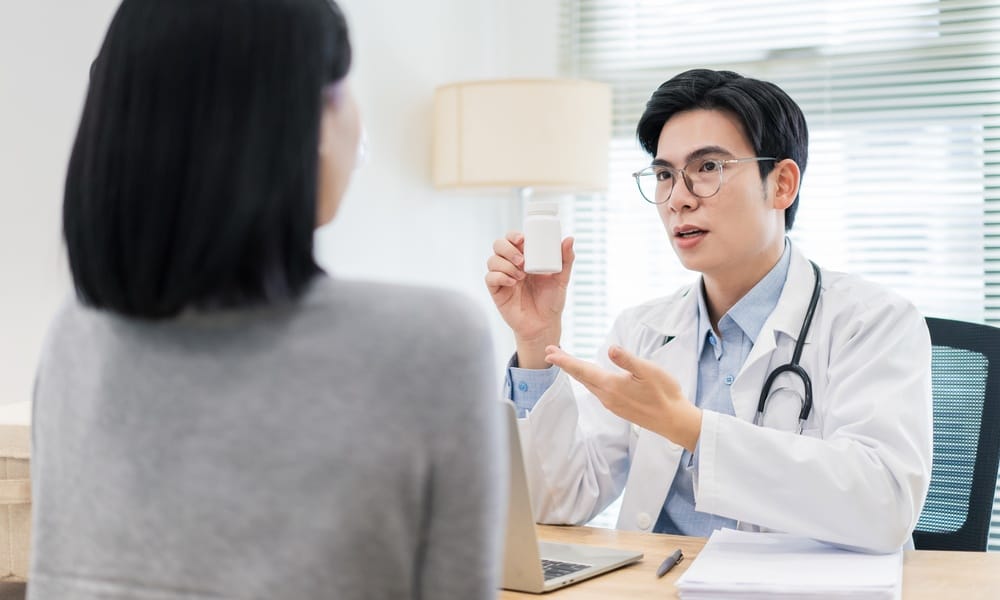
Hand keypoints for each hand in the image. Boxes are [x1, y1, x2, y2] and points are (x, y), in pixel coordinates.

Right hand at [485, 232, 574, 367]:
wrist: (543, 324)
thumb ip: (566, 259)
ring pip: (492, 260)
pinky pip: (490, 277)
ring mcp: (502, 277)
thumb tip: (570, 239)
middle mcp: (511, 264)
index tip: (522, 240)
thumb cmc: (552, 300)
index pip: (513, 239)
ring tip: (521, 276)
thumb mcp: (562, 279)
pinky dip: (500, 277)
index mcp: (525, 257)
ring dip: (506, 265)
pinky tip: (513, 283)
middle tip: (522, 261)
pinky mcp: (496, 290)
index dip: (513, 235)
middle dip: (508, 249)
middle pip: (498, 246)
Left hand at [544, 344, 702, 451]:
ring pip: (588, 385)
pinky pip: (597, 391)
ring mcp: (612, 404)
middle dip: (565, 364)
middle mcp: (607, 397)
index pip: (582, 370)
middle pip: (581, 377)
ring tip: (567, 362)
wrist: (674, 421)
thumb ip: (627, 360)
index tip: (549, 353)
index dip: (565, 361)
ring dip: (576, 373)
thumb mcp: (649, 371)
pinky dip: (588, 380)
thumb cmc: (665, 394)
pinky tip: (590, 378)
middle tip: (551, 353)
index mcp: (611, 385)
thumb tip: (610, 349)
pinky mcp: (619, 408)